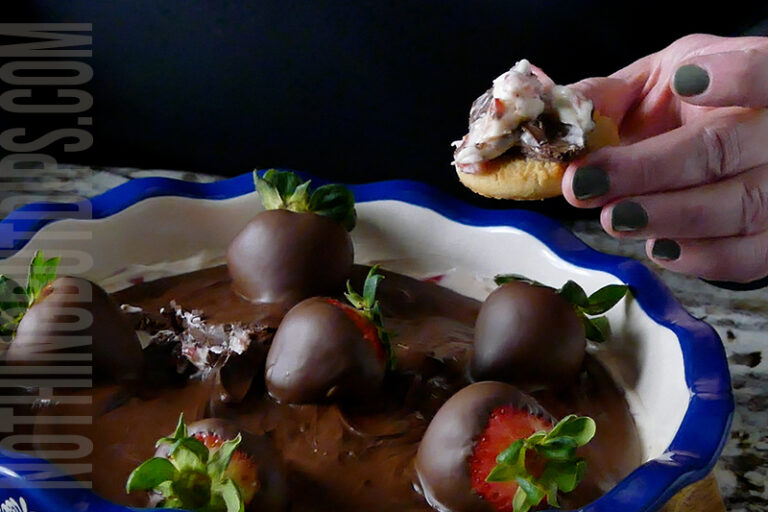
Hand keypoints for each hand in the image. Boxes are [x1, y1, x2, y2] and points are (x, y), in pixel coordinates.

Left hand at [562, 34, 767, 282]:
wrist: (727, 141)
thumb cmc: (689, 107)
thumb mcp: (657, 82)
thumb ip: (613, 95)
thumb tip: (559, 110)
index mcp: (760, 76)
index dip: (737, 77)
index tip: (685, 81)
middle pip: (723, 148)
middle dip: (647, 170)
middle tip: (586, 183)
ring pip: (738, 207)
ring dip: (665, 216)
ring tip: (613, 218)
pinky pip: (747, 257)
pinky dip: (700, 257)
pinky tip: (658, 247)